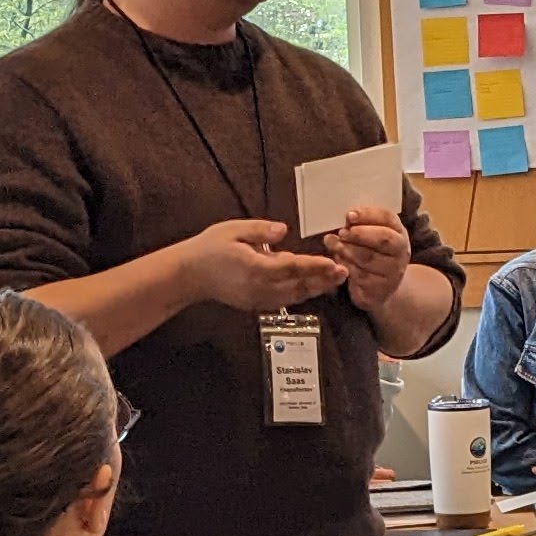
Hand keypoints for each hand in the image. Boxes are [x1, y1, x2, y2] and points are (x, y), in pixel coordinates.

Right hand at [177, 218, 345, 313]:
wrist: (190, 275)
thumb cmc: (210, 248)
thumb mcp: (233, 230)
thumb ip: (260, 230)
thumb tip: (284, 230)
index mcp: (255, 269)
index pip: (291, 268)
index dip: (314, 266)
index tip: (333, 263)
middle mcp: (260, 288)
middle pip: (298, 286)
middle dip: (323, 280)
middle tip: (345, 272)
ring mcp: (259, 300)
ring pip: (295, 296)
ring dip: (316, 288)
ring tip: (335, 279)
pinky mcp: (257, 305)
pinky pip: (285, 301)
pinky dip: (302, 293)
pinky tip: (313, 286)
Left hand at [325, 203, 412, 312]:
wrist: (383, 288)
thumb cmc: (374, 255)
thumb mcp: (372, 237)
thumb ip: (361, 226)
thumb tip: (345, 220)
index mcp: (399, 232)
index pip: (387, 218)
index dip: (368, 214)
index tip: (349, 215)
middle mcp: (401, 252)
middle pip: (383, 238)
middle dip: (360, 233)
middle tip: (342, 232)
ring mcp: (393, 272)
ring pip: (369, 258)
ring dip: (348, 250)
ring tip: (334, 245)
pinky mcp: (381, 289)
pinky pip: (361, 276)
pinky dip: (347, 266)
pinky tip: (338, 262)